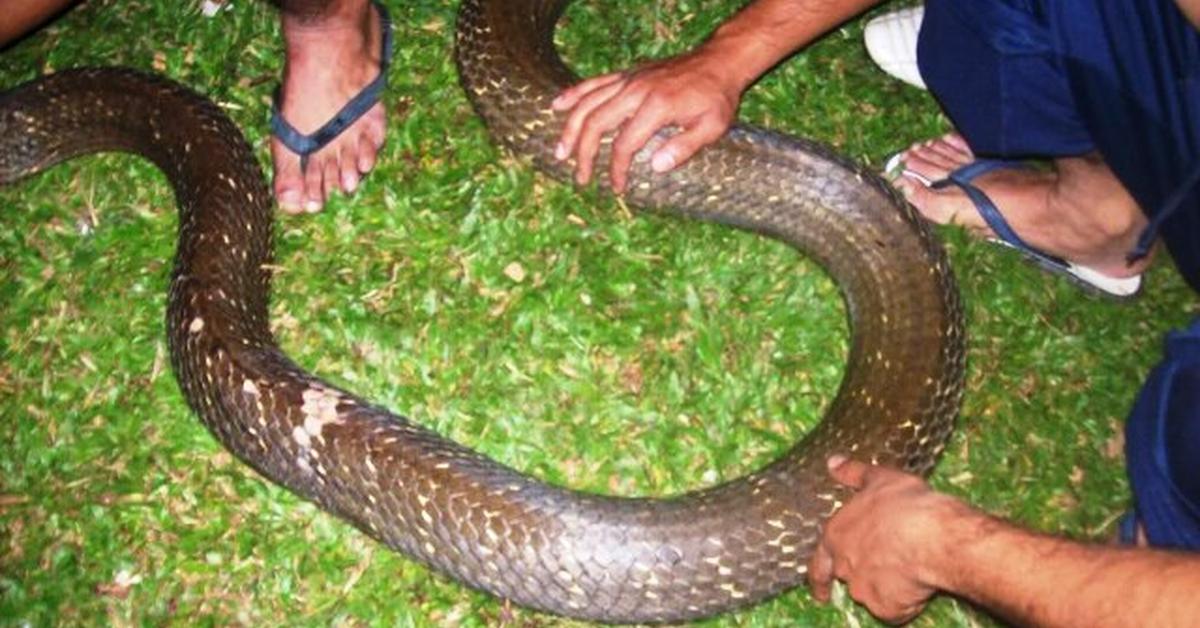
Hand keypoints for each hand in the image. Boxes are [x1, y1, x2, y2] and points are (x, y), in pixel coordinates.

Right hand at [551, 48, 742, 192]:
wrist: (718, 62)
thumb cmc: (717, 98)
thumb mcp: (712, 126)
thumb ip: (685, 147)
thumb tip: (656, 167)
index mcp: (657, 106)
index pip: (625, 143)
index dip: (616, 169)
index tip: (617, 187)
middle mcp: (636, 90)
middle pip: (597, 123)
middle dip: (585, 154)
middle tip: (581, 178)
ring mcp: (629, 80)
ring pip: (588, 102)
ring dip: (571, 128)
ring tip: (561, 152)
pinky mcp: (627, 74)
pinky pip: (594, 83)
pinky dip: (573, 94)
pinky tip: (556, 105)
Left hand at [807, 456, 967, 623]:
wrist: (933, 538)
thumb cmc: (906, 504)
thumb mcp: (879, 479)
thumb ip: (853, 473)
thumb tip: (833, 462)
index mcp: (836, 535)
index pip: (818, 563)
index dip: (819, 577)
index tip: (820, 592)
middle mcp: (844, 565)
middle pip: (848, 576)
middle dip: (863, 574)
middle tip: (884, 567)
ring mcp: (864, 590)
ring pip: (872, 593)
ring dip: (885, 586)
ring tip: (910, 568)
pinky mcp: (887, 608)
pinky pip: (895, 609)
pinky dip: (905, 602)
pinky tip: (919, 585)